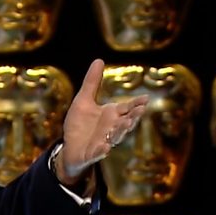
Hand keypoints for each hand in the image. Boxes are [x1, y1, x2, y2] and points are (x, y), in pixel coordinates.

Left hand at [57, 59, 147, 184]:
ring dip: (121, 131)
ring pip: (115, 137)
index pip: (127, 108)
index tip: (146, 98)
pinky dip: (102, 151)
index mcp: (111, 114)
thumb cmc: (79, 124)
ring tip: (126, 124)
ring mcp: (103, 141)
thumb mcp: (83, 100)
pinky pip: (98, 153)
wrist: (69, 149)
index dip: (136, 104)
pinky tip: (104, 148)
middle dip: (133, 117)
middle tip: (139, 111)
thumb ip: (92, 83)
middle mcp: (111, 128)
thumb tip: (99, 60)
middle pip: (125, 122)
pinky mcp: (92, 154)